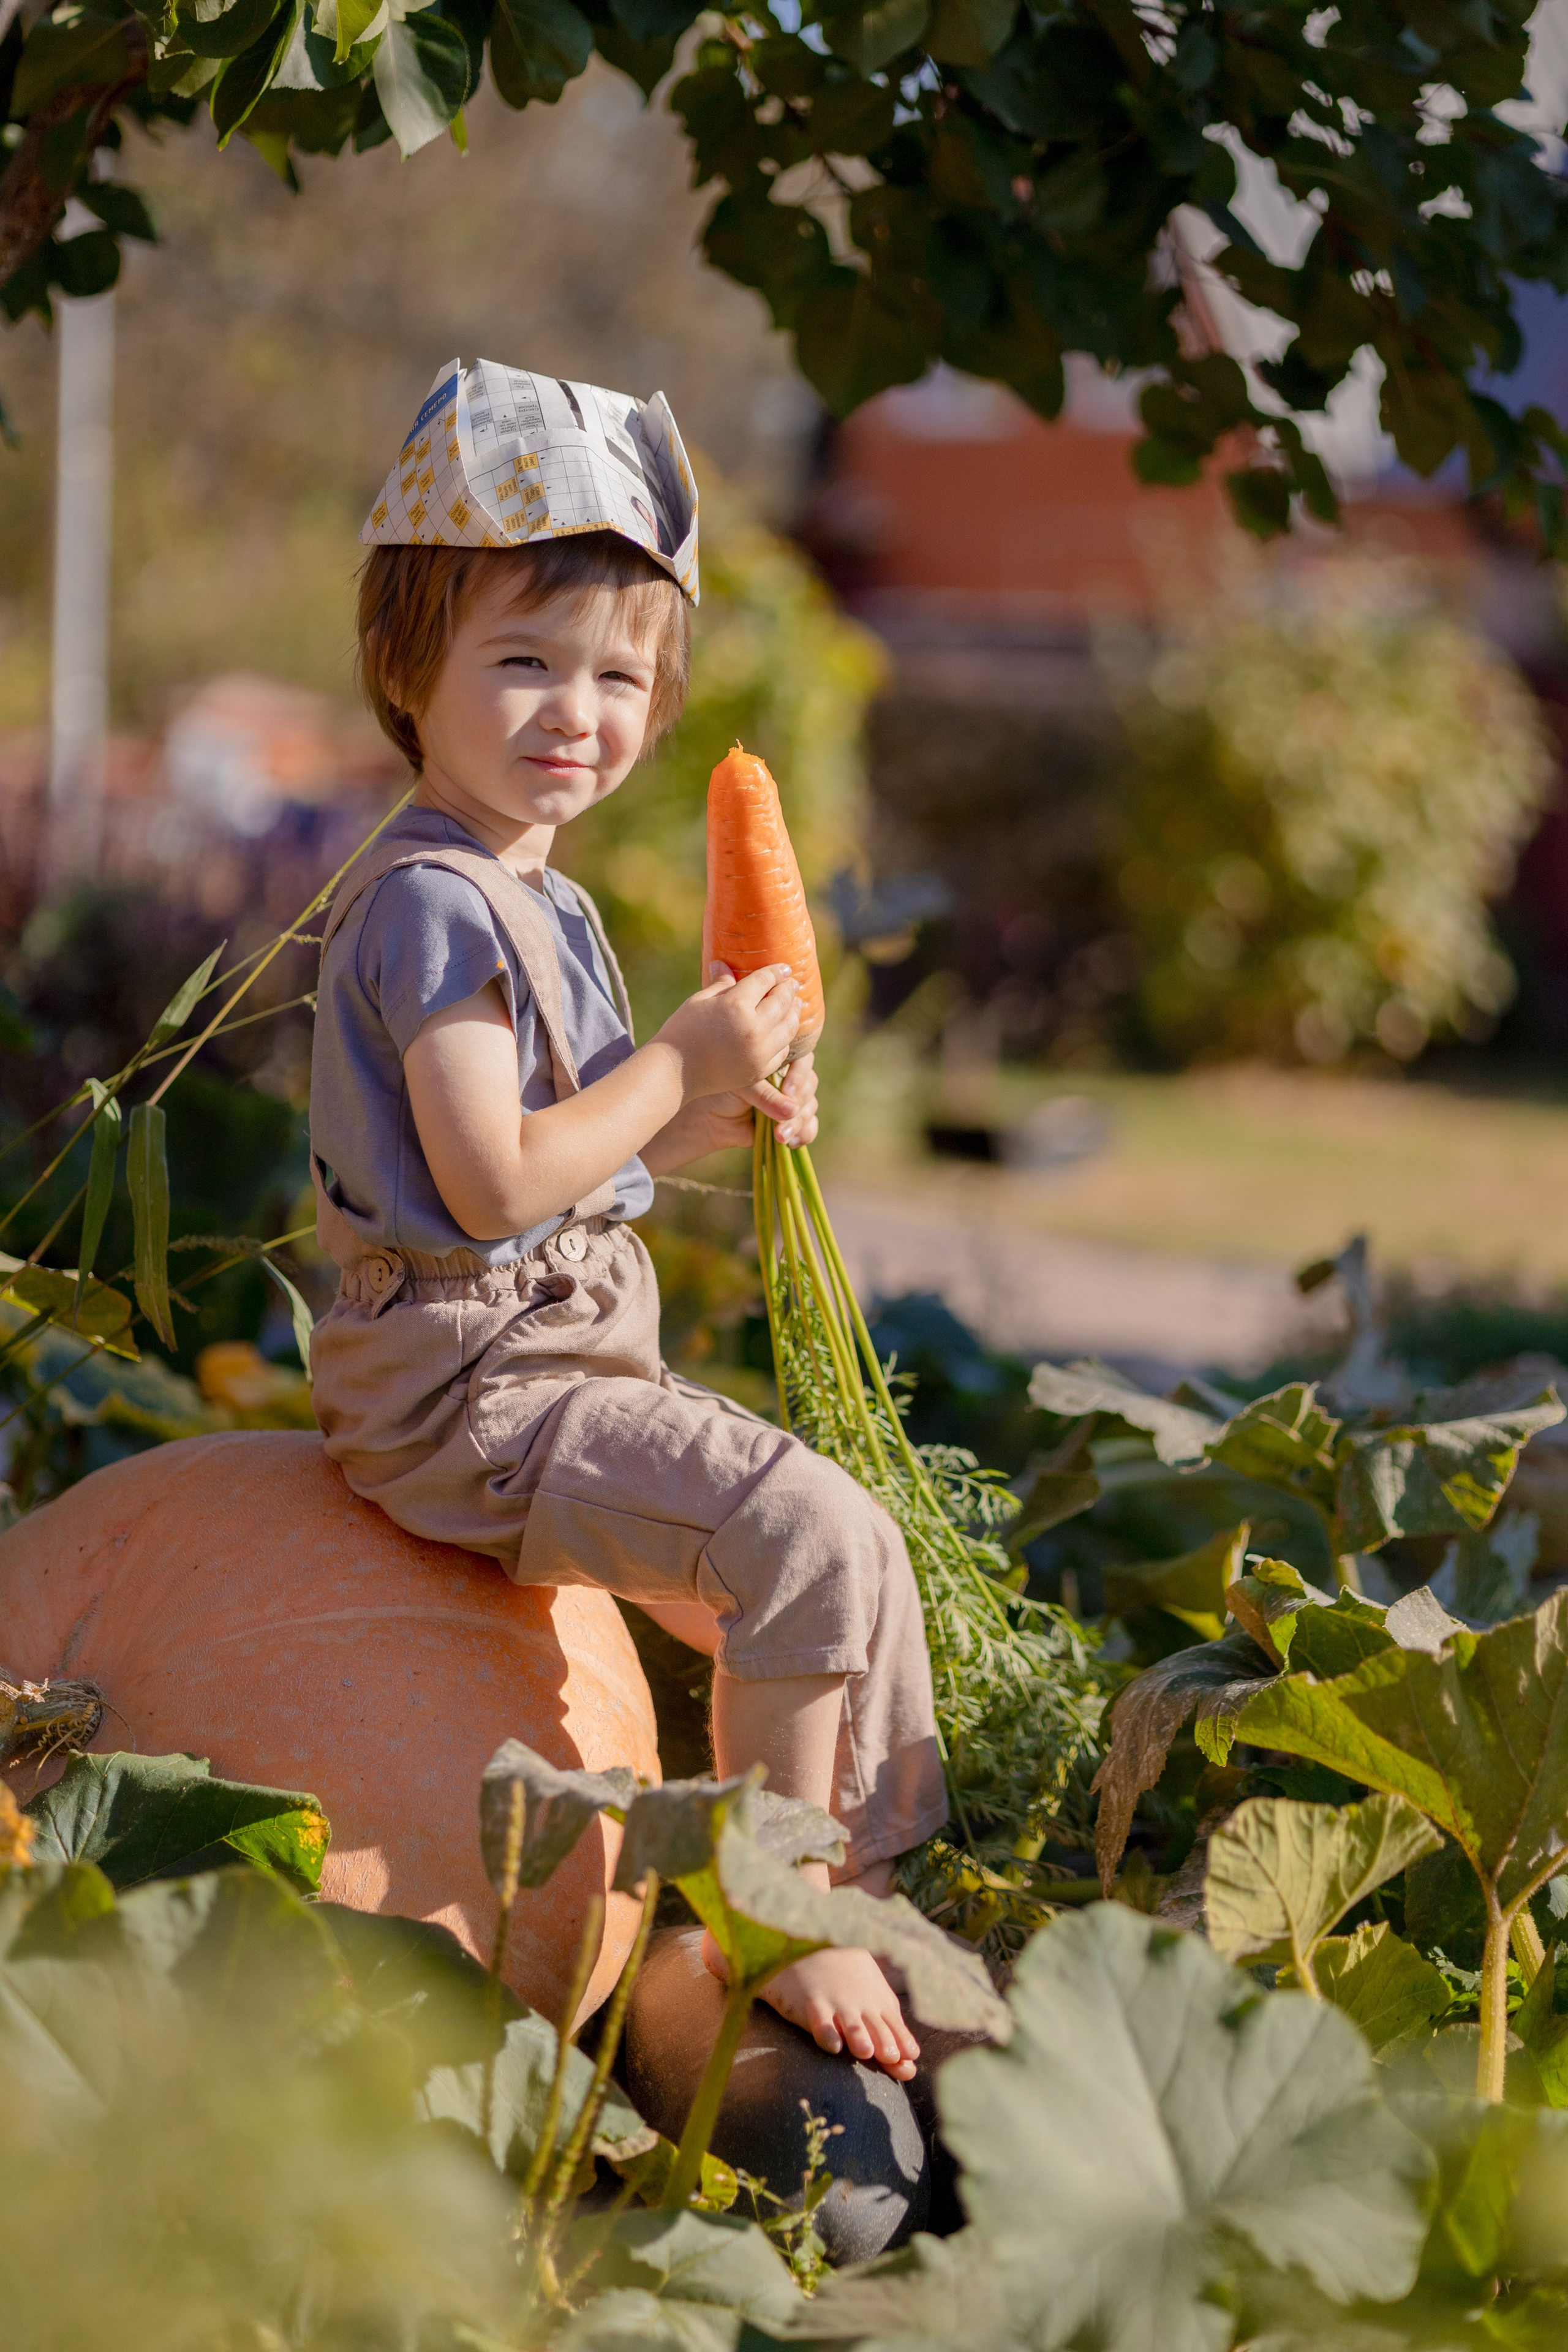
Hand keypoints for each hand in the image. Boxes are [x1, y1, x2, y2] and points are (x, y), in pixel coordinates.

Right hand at [652, 962, 800, 1104]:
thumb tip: (722, 962)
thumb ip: (720, 983)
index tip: (784, 968)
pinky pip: (783, 1051)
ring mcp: (759, 1051)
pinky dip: (785, 1038)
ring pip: (789, 1027)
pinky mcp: (760, 1070)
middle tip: (792, 983)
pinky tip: (783, 1030)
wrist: (675, 1073)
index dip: (776, 972)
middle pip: (782, 1001)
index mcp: (736, 1005)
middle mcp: (753, 1028)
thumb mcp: (699, 1001)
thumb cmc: (682, 1031)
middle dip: (789, 989)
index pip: (764, 981)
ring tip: (795, 1004)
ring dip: (794, 1012)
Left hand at [652, 1050, 817, 1164]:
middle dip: (798, 1105)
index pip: (803, 1060)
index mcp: (780, 1059)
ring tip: (780, 1136)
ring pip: (810, 1107)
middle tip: (781, 1119)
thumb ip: (765, 1096)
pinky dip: (804, 1134)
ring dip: (798, 1123)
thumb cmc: (723, 1091)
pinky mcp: (793, 1120)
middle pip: (809, 1085)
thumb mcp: (742, 1088)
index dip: (799, 1075)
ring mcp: (794, 1099)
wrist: (711, 1117)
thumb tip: (792, 1110)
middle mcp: (790, 1077)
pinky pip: (809, 1126)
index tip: (787, 1092)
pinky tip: (790, 1142)